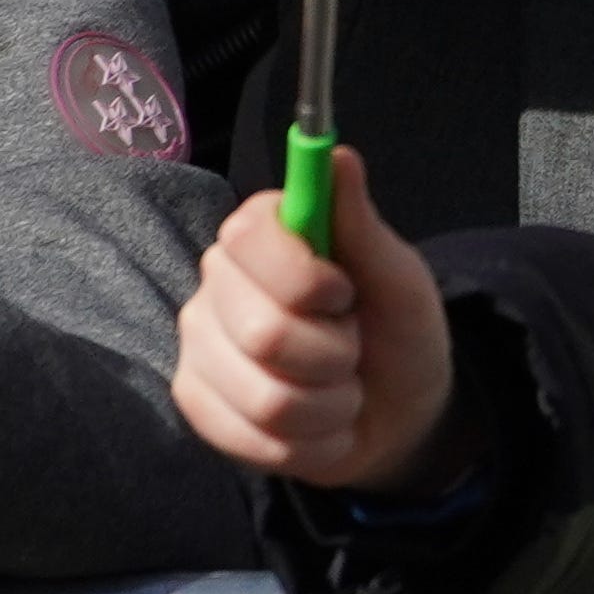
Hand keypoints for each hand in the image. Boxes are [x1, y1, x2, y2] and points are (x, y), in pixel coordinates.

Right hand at [172, 152, 462, 494]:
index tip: (344, 291)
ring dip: (328, 401)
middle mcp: (216, 283)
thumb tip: (336, 155)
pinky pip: (250, 437)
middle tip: (352, 345)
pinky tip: (317, 421)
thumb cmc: (397, 328)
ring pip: (266, 396)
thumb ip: (359, 223)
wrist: (394, 410)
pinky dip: (307, 439)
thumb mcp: (398, 275)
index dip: (309, 278)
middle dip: (334, 351)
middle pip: (264, 333)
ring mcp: (198, 346)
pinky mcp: (195, 402)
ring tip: (339, 384)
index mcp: (261, 234)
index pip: (249, 239)